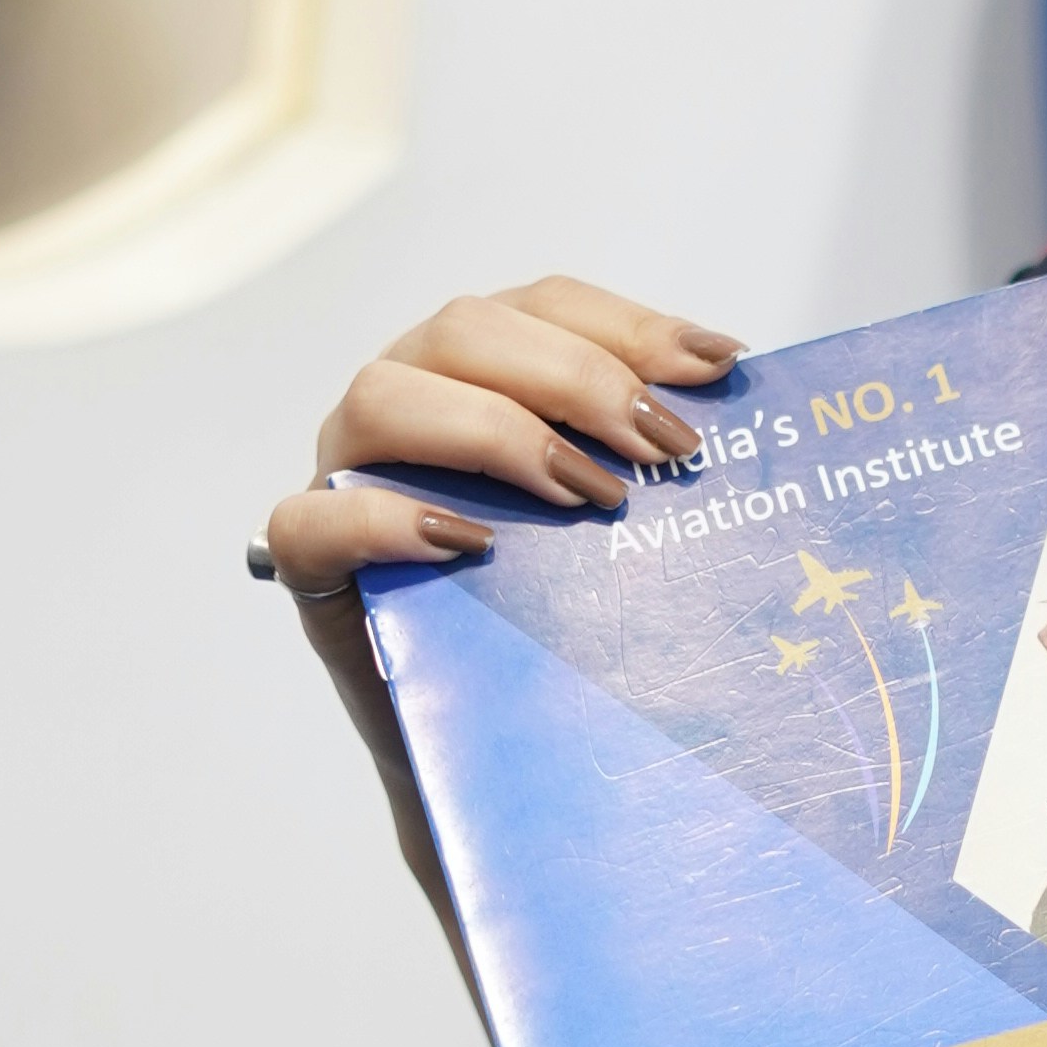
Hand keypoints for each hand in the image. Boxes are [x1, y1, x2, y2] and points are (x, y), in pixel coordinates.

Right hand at [259, 278, 746, 593]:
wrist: (490, 741)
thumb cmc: (556, 612)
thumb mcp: (610, 521)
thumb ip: (645, 453)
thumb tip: (736, 388)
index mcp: (477, 368)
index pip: (544, 305)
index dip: (629, 325)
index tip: (717, 365)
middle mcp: (404, 400)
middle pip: (464, 330)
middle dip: (577, 379)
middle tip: (664, 453)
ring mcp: (344, 473)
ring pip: (382, 397)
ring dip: (497, 433)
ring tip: (588, 499)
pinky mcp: (310, 563)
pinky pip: (312, 520)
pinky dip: (388, 521)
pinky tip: (471, 546)